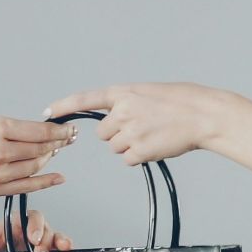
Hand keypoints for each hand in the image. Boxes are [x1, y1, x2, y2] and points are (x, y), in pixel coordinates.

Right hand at [0, 115, 75, 202]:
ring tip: (54, 152)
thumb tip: (30, 131)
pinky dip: (45, 181)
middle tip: (68, 139)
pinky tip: (57, 178)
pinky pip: (26, 186)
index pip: (38, 131)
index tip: (67, 129)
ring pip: (35, 166)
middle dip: (58, 143)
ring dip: (48, 159)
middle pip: (40, 149)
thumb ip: (4, 128)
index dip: (57, 130)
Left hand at [0, 209, 73, 251]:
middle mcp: (34, 230)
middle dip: (46, 238)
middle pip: (46, 228)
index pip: (31, 218)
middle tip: (40, 250)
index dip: (34, 226)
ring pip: (56, 237)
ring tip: (60, 249)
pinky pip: (61, 247)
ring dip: (59, 242)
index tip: (33, 238)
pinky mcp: (51, 251)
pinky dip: (65, 248)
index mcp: (20, 223)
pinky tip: (67, 251)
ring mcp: (44, 240)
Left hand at [44, 83, 243, 164]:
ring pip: (115, 147)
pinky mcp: (139, 150)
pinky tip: (156, 144)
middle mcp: (122, 111)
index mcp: (123, 93)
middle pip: (103, 134)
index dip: (64, 106)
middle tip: (143, 127)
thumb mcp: (148, 94)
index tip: (47, 112)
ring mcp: (130, 132)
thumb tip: (113, 123)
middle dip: (118, 134)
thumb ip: (127, 105)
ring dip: (130, 146)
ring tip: (154, 134)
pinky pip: (128, 159)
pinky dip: (140, 156)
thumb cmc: (180, 103)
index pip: (85, 99)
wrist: (203, 114)